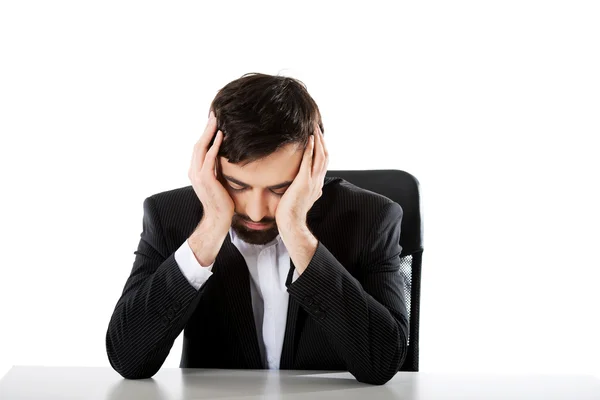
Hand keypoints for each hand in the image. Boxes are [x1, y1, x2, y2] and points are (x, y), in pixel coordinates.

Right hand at [188, 111, 234, 229]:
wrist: (218, 218)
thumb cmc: (221, 201)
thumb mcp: (217, 181)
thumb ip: (216, 168)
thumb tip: (224, 156)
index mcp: (195, 171)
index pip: (199, 147)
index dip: (205, 133)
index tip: (213, 121)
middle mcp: (193, 171)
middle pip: (198, 144)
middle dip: (206, 128)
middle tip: (214, 114)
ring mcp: (198, 175)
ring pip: (201, 148)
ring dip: (209, 132)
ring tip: (216, 119)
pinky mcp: (206, 179)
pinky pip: (209, 158)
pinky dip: (214, 145)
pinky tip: (221, 135)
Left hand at [275, 122, 328, 231]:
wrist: (291, 223)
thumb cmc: (293, 213)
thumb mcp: (305, 199)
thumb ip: (311, 191)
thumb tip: (317, 189)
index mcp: (318, 184)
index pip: (323, 162)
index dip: (322, 148)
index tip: (318, 137)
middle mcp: (318, 181)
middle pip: (325, 156)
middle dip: (322, 141)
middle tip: (317, 127)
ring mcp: (312, 181)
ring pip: (320, 156)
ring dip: (318, 141)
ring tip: (314, 128)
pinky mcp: (304, 182)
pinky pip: (308, 162)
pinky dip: (310, 149)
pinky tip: (308, 139)